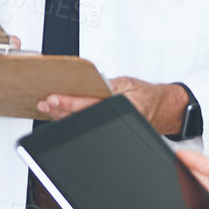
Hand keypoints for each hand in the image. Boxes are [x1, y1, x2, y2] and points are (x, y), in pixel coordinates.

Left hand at [39, 77, 187, 133]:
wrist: (163, 110)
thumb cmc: (148, 96)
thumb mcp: (128, 82)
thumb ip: (107, 82)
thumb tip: (87, 80)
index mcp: (118, 105)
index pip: (88, 104)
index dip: (69, 102)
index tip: (54, 99)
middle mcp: (112, 118)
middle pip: (80, 116)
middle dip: (60, 110)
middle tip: (45, 103)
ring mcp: (110, 125)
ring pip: (81, 123)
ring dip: (62, 116)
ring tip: (47, 107)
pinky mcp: (107, 128)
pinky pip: (86, 124)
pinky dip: (71, 119)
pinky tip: (58, 114)